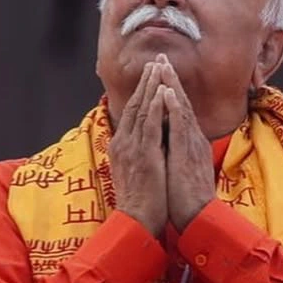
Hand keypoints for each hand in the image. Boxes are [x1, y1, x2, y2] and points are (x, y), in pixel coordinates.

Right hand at [110, 58, 167, 235]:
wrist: (135, 221)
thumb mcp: (135, 170)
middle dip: (146, 82)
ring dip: (150, 88)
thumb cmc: (140, 200)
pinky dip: (155, 107)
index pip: (132, 112)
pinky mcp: (144, 155)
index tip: (150, 74)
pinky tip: (160, 93)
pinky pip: (150, 126)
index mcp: (122, 146)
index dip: (142, 92)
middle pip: (135, 105)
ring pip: (141, 111)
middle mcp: (123, 142)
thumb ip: (138, 152)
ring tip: (158, 68)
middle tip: (155, 62)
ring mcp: (132, 148)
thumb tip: (146, 139)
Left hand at [159, 59, 215, 231]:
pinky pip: (181, 128)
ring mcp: (191, 146)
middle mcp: (192, 140)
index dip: (170, 90)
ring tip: (163, 67)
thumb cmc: (187, 197)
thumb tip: (168, 137)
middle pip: (181, 104)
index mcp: (189, 142)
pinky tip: (169, 94)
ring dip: (172, 87)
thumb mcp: (180, 168)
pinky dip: (175, 109)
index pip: (179, 111)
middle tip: (161, 58)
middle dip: (170, 80)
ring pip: (181, 110)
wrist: (199, 218)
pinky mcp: (187, 155)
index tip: (160, 71)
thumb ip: (177, 150)